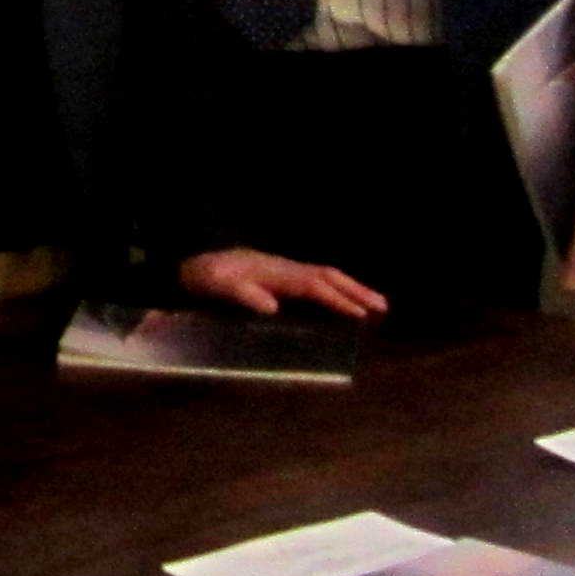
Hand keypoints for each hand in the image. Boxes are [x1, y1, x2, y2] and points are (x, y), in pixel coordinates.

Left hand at [177, 247, 388, 319]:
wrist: (191, 261)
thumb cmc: (204, 277)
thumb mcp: (217, 286)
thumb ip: (242, 295)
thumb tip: (272, 307)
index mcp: (274, 273)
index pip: (313, 286)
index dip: (336, 299)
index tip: (360, 314)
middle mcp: (284, 268)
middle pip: (326, 275)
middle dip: (355, 290)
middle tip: (383, 307)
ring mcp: (284, 270)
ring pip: (324, 276)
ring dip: (351, 288)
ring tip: (376, 304)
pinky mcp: (280, 276)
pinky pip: (316, 280)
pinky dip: (336, 288)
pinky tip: (343, 299)